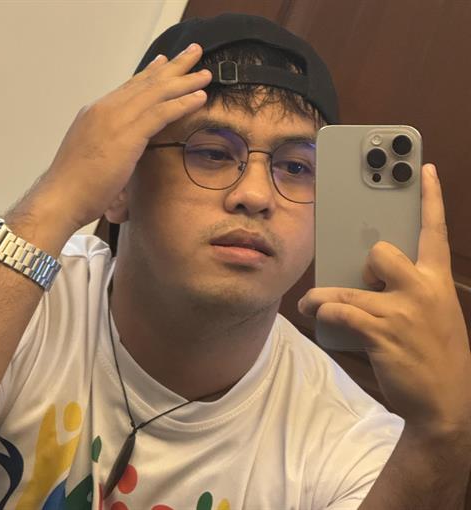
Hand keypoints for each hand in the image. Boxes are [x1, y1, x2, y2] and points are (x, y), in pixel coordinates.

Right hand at [39, 43, 211, 229]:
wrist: (62, 196)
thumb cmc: (76, 185)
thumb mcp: (93, 156)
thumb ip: (109, 145)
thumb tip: (122, 151)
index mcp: (96, 113)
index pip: (128, 88)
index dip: (150, 74)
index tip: (165, 63)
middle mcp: (105, 109)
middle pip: (145, 83)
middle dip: (173, 68)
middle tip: (193, 54)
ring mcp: (115, 119)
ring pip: (156, 93)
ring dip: (184, 82)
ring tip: (205, 75)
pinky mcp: (127, 135)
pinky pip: (160, 113)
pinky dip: (182, 104)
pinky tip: (199, 98)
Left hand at [298, 164, 470, 434]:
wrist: (446, 403)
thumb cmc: (434, 353)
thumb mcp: (433, 313)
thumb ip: (408, 287)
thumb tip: (370, 272)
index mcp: (437, 281)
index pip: (434, 231)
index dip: (429, 198)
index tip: (424, 169)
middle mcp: (423, 289)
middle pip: (380, 252)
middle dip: (364, 266)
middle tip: (363, 286)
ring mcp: (402, 311)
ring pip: (349, 287)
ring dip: (325, 296)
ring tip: (313, 302)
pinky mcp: (381, 332)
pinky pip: (340, 310)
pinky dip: (322, 311)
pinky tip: (316, 314)